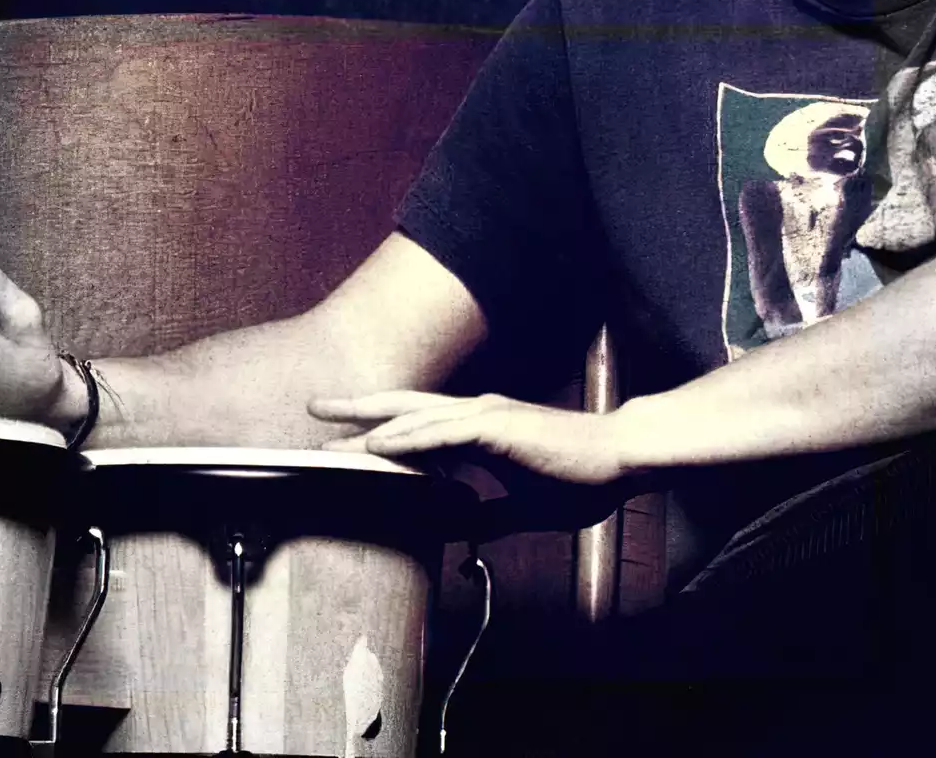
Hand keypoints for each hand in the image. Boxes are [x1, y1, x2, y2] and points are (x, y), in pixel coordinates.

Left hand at [309, 391, 629, 487]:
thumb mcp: (524, 507)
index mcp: (480, 430)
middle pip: (404, 407)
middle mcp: (476, 414)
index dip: (380, 432)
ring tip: (332, 428)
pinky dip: (407, 437)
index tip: (342, 442)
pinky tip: (378, 445)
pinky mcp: (497, 427)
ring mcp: (485, 417)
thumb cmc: (580, 477)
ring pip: (415, 417)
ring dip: (371, 422)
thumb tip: (458, 527)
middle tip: (315, 407)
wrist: (620, 457)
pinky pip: (442, 432)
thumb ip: (489, 514)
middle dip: (358, 408)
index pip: (419, 427)